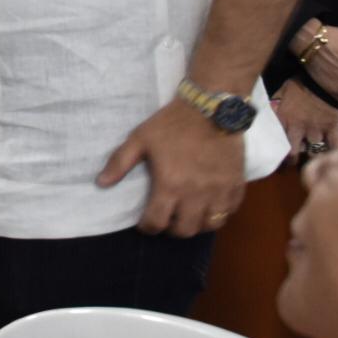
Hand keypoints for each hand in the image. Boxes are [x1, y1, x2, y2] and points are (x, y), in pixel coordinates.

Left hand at [97, 100, 247, 236]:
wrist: (211, 107)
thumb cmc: (172, 124)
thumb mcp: (140, 138)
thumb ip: (119, 162)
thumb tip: (101, 183)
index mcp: (170, 185)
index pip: (157, 222)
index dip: (147, 227)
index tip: (145, 223)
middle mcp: (196, 194)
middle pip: (185, 230)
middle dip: (172, 229)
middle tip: (167, 218)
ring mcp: (220, 191)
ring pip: (211, 225)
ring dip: (197, 224)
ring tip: (189, 214)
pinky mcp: (236, 184)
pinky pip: (231, 211)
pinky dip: (220, 212)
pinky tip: (210, 204)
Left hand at [271, 80, 337, 165]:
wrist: (326, 81)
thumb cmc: (302, 83)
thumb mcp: (283, 90)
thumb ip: (276, 102)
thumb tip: (268, 108)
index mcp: (283, 119)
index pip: (276, 140)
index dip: (275, 149)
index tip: (274, 154)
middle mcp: (298, 129)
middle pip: (294, 152)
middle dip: (293, 158)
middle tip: (293, 161)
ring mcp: (316, 131)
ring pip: (314, 151)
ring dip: (314, 152)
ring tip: (314, 154)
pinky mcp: (332, 130)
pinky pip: (333, 147)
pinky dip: (333, 151)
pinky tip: (333, 154)